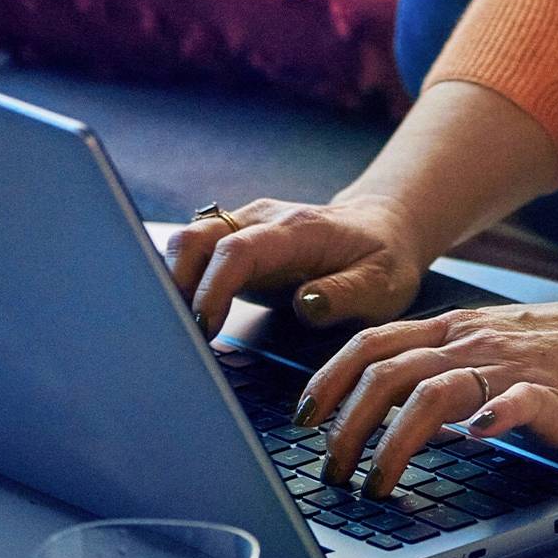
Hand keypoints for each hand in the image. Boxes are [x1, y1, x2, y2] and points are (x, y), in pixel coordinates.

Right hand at [165, 194, 431, 336]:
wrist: (384, 228)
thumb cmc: (384, 261)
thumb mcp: (383, 286)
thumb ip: (345, 295)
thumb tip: (305, 305)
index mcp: (298, 231)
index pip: (237, 250)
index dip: (212, 288)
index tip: (203, 327)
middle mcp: (264, 220)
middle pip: (196, 237)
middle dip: (175, 284)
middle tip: (178, 336)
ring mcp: (246, 227)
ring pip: (187, 241)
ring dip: (172, 284)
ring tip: (178, 333)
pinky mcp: (237, 242)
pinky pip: (194, 253)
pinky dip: (180, 283)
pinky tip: (186, 319)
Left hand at [293, 273, 557, 498]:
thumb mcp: (498, 344)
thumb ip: (450, 362)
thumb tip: (394, 401)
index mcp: (459, 329)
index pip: (375, 343)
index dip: (329, 379)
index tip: (303, 417)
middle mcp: (475, 341)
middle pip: (388, 370)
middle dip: (346, 423)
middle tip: (330, 469)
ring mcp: (513, 365)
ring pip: (433, 389)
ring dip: (393, 439)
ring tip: (376, 482)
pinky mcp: (554, 392)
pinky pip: (515, 399)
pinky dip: (488, 417)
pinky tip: (474, 438)